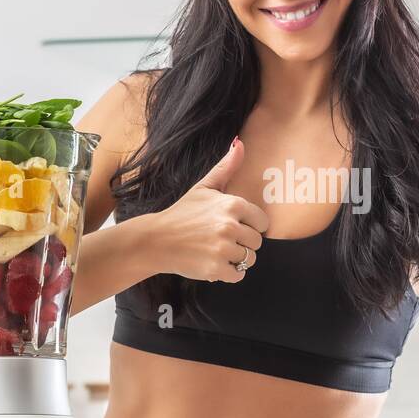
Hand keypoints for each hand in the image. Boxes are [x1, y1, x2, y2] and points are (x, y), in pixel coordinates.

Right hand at [150, 136, 267, 283]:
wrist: (156, 240)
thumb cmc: (182, 214)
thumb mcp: (204, 187)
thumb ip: (226, 167)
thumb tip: (240, 142)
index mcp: (232, 205)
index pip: (263, 223)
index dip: (250, 226)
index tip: (234, 226)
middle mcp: (230, 225)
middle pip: (256, 243)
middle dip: (242, 244)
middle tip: (221, 240)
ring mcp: (223, 248)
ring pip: (249, 260)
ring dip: (236, 259)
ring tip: (216, 251)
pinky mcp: (216, 269)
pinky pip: (238, 275)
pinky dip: (228, 273)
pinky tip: (213, 263)